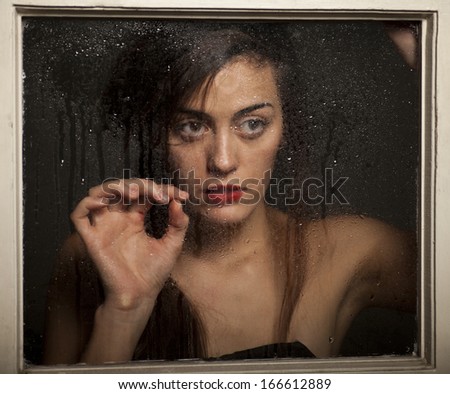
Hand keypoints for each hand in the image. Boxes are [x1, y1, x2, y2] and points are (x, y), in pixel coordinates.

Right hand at [70, 179, 188, 311]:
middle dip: (140, 185)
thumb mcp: (172, 245)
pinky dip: (86, 204)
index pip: (143, 193)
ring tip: (133, 193)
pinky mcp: (92, 239)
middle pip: (122, 188)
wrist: (140, 296)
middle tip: (158, 194)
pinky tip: (103, 201)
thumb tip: (179, 202)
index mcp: (135, 218)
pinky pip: (79, 216)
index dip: (161, 189)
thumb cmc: (154, 272)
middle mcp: (118, 219)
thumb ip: (178, 224)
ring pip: (98, 195)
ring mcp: (104, 227)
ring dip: (114, 187)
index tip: (181, 195)